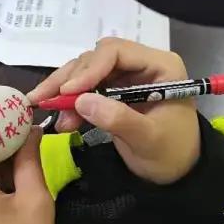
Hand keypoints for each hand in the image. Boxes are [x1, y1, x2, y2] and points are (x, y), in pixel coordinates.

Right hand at [29, 38, 200, 184]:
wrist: (178, 171)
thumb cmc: (172, 153)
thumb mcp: (148, 139)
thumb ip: (118, 119)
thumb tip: (81, 101)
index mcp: (160, 65)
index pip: (116, 52)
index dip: (89, 69)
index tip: (68, 92)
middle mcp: (141, 64)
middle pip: (96, 59)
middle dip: (70, 79)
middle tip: (46, 100)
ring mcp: (126, 76)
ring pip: (85, 71)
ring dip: (64, 90)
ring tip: (48, 111)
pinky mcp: (113, 91)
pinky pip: (85, 89)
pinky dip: (70, 102)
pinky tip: (62, 121)